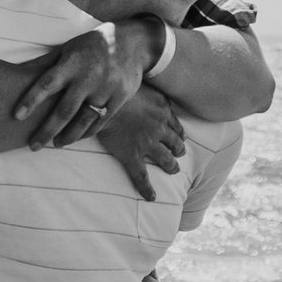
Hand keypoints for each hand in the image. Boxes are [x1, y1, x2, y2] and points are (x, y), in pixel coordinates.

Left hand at [12, 19, 162, 149]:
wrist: (133, 42)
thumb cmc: (92, 45)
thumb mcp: (69, 48)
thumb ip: (47, 64)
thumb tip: (18, 73)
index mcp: (72, 62)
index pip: (47, 83)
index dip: (31, 100)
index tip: (17, 116)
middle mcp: (89, 77)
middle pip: (65, 110)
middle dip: (47, 131)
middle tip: (33, 146)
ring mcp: (106, 88)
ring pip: (84, 120)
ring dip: (68, 136)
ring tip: (56, 144)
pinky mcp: (120, 97)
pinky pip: (101, 121)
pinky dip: (87, 132)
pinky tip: (77, 137)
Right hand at [94, 86, 183, 200]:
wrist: (102, 102)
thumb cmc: (117, 89)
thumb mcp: (141, 84)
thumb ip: (150, 91)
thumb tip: (153, 92)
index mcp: (162, 111)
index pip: (176, 126)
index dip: (178, 134)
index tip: (179, 137)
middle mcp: (159, 129)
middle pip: (175, 143)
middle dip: (178, 150)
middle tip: (178, 154)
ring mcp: (148, 144)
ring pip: (166, 160)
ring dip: (171, 166)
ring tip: (173, 170)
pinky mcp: (133, 157)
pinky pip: (142, 177)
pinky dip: (147, 189)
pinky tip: (151, 197)